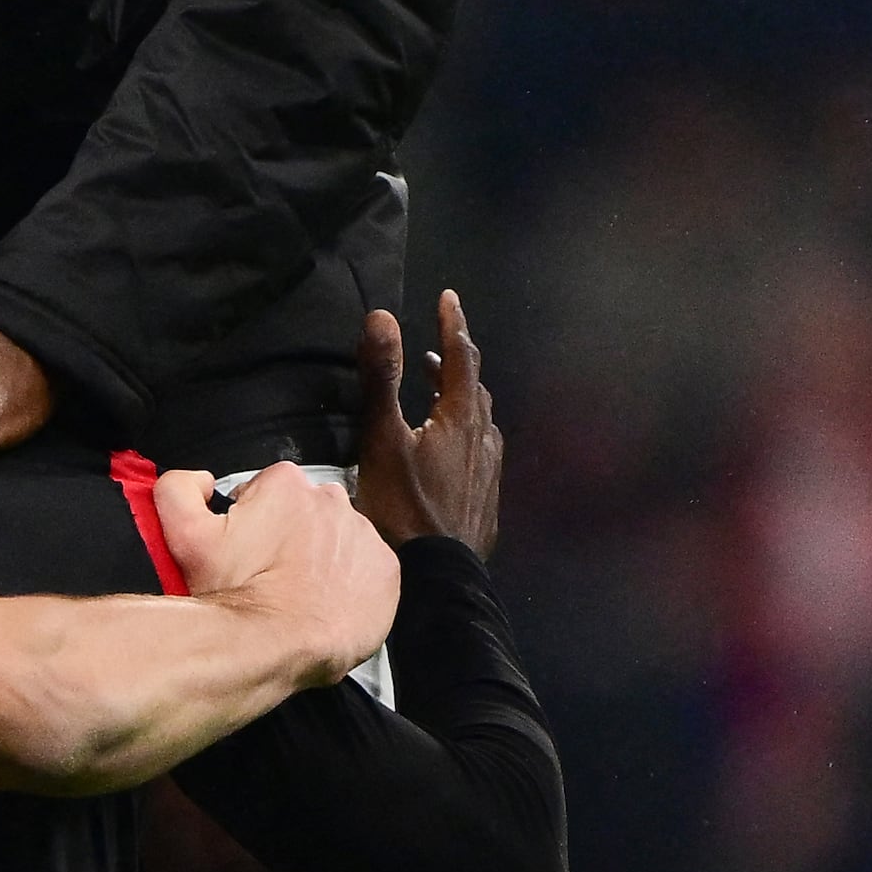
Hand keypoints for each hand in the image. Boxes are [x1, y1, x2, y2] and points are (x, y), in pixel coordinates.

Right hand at [157, 461, 394, 681]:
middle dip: (288, 534)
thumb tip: (203, 480)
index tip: (244, 549)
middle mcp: (332, 499)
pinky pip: (365, 567)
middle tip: (267, 571)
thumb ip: (177, 489)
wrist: (281, 646)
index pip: (265, 490)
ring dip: (319, 556)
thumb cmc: (235, 591)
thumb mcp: (184, 537)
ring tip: (296, 590)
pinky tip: (323, 602)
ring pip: (336, 537)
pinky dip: (347, 581)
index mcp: (286, 484)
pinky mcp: (386, 569)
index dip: (249, 519)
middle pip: (305, 510)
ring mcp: (365, 535)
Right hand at [352, 293, 501, 554]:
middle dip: (453, 362)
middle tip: (430, 350)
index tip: (446, 297)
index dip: (452, 324)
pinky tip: (448, 451)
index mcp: (461, 416)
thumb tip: (382, 317)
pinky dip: (464, 432)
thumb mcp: (383, 439)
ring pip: (480, 419)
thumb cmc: (403, 505)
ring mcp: (490, 468)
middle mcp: (484, 436)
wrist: (438, 574)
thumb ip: (382, 378)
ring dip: (458, 399)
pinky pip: (480, 449)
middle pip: (473, 386)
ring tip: (435, 396)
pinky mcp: (487, 496)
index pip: (460, 356)